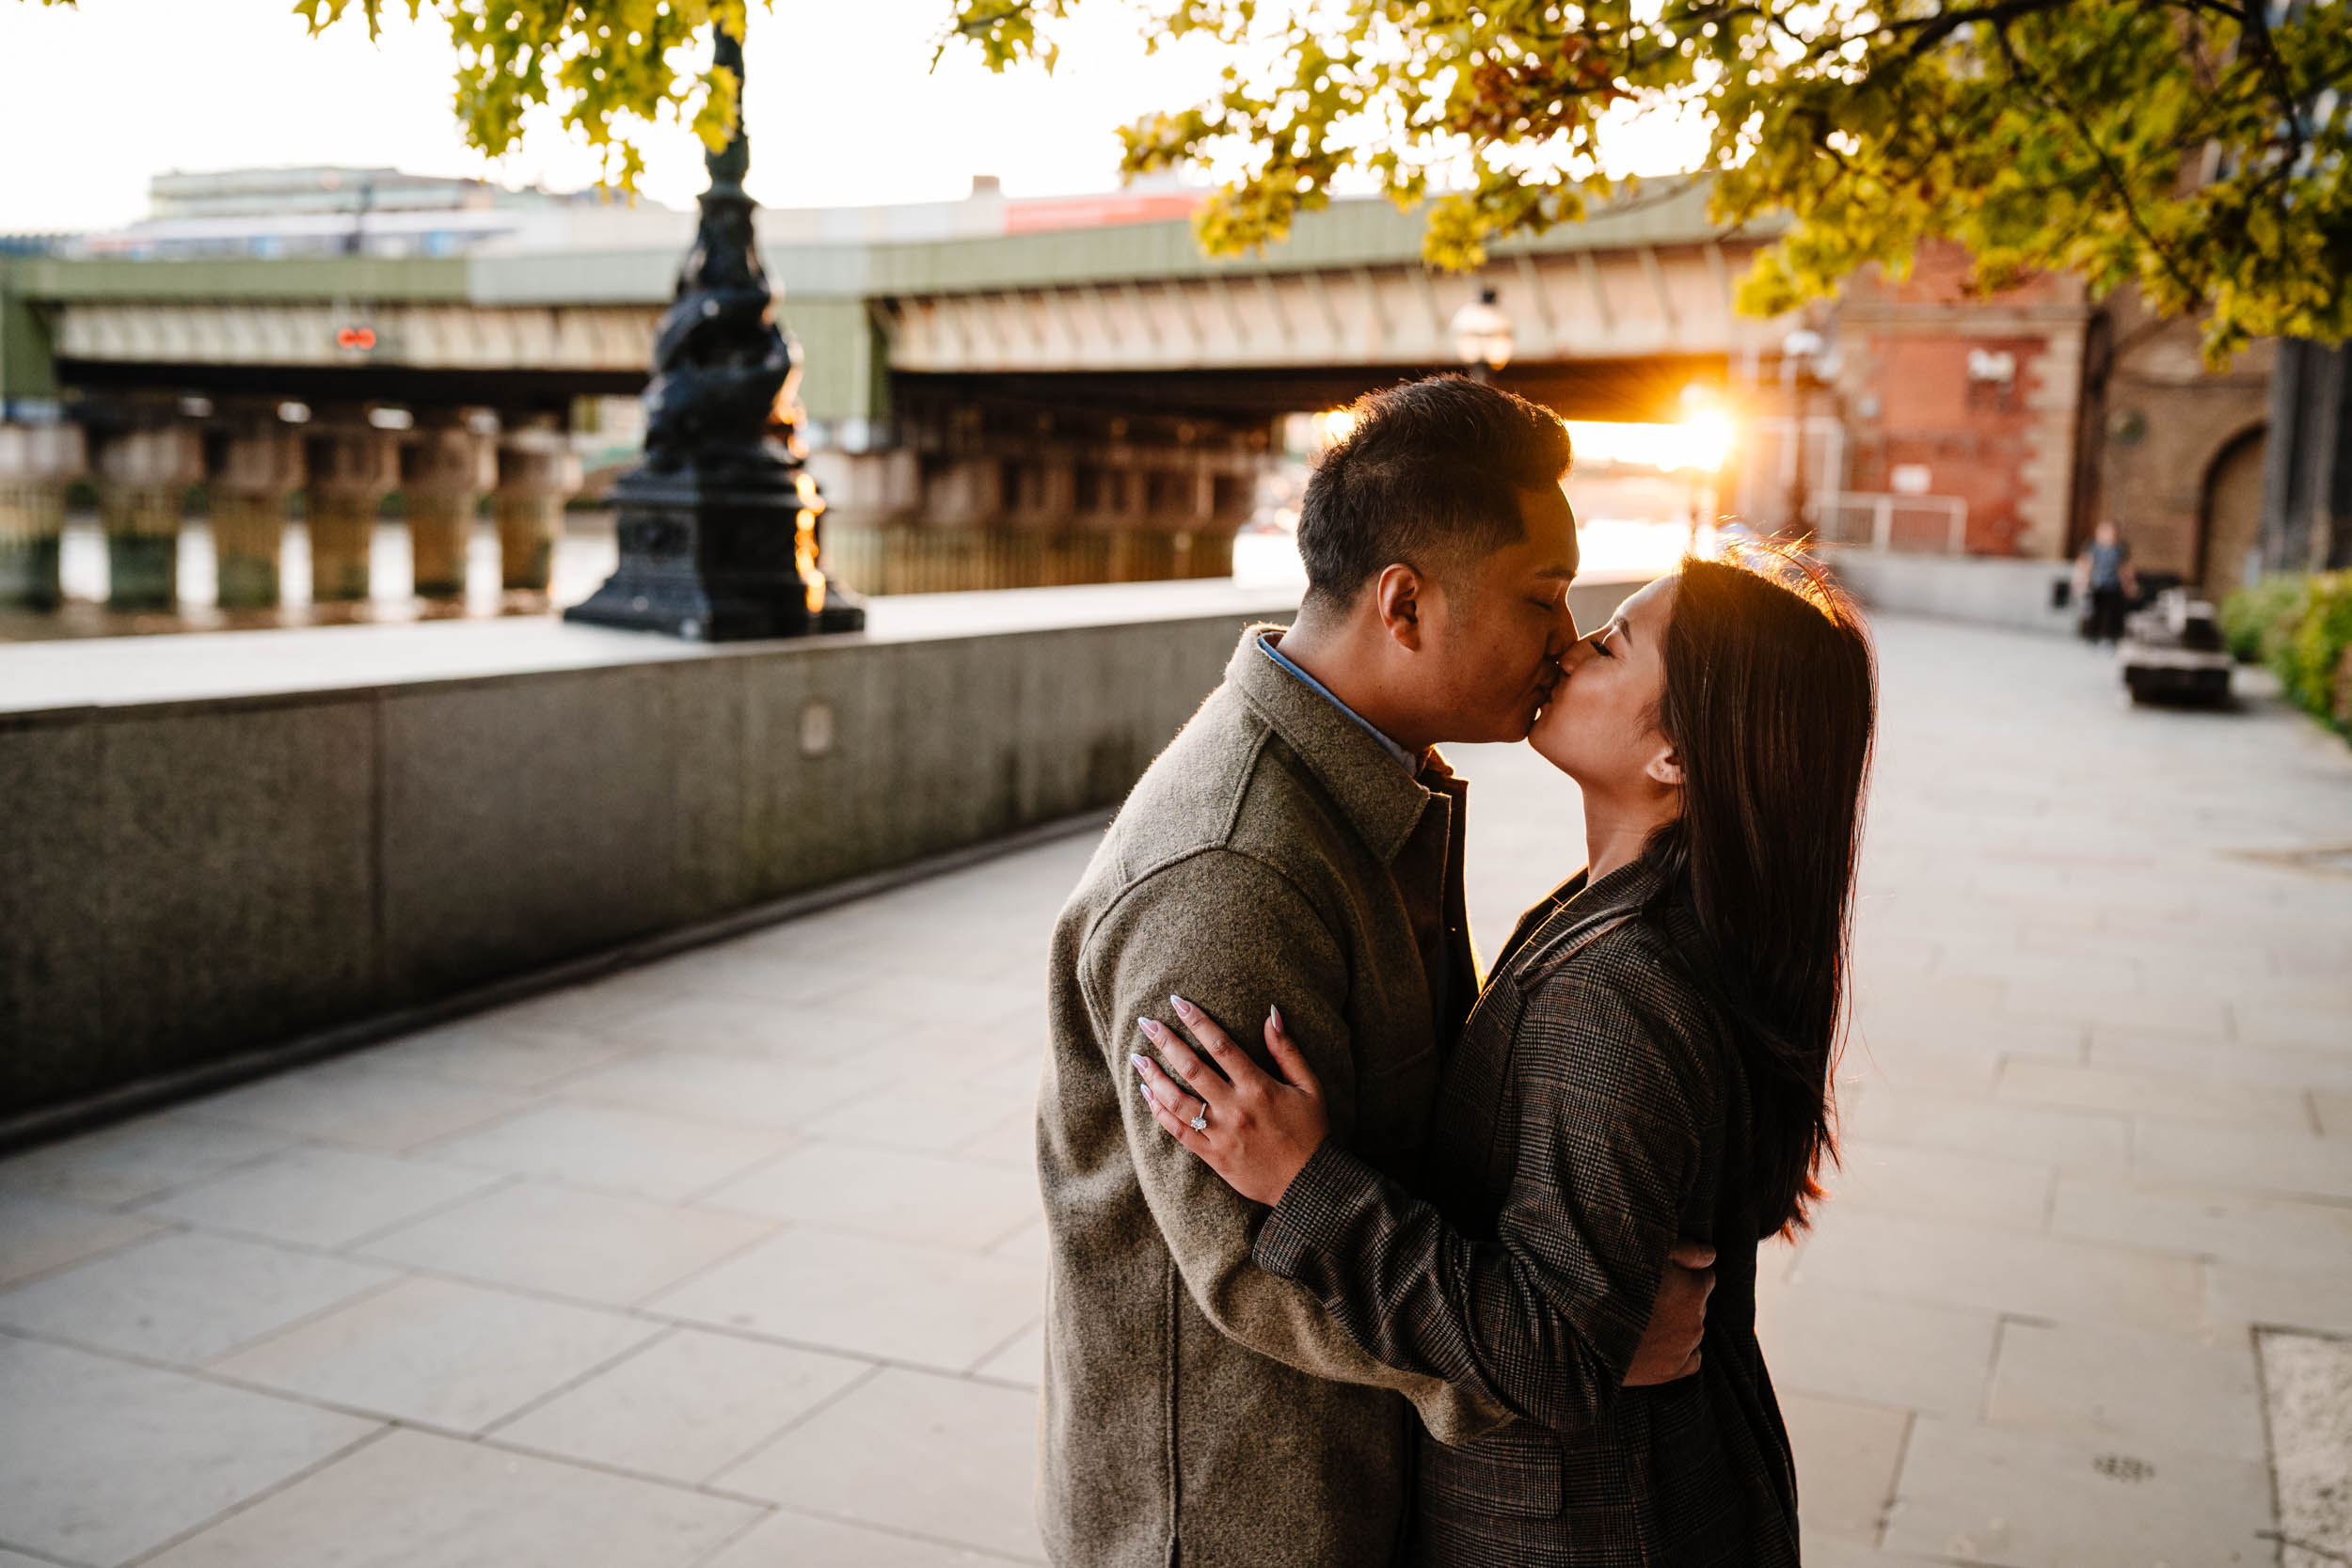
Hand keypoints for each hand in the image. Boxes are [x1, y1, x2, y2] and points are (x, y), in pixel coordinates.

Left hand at [1131, 995, 1328, 1207]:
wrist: (1307, 1184)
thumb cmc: (1311, 1131)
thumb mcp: (1309, 1086)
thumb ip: (1287, 1051)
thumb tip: (1270, 1014)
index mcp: (1259, 1087)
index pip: (1221, 1045)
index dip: (1197, 1021)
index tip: (1177, 1002)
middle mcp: (1236, 1108)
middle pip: (1192, 1068)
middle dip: (1166, 1042)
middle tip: (1146, 1023)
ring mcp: (1221, 1133)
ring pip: (1178, 1100)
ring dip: (1154, 1077)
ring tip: (1137, 1057)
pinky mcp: (1212, 1155)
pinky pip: (1179, 1131)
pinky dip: (1159, 1112)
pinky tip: (1146, 1094)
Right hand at [1623, 1240, 1713, 1385]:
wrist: (1585, 1329)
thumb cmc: (1613, 1281)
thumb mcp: (1649, 1252)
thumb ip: (1687, 1251)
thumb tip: (1711, 1255)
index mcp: (1695, 1290)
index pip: (1706, 1277)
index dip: (1687, 1273)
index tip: (1666, 1274)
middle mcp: (1696, 1321)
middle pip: (1699, 1304)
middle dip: (1682, 1297)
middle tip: (1651, 1293)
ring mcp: (1685, 1348)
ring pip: (1694, 1329)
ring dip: (1679, 1322)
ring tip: (1649, 1317)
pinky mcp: (1671, 1370)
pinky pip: (1692, 1359)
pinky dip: (1682, 1350)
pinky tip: (1662, 1341)